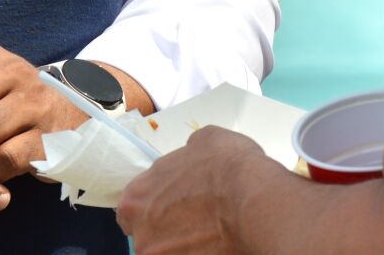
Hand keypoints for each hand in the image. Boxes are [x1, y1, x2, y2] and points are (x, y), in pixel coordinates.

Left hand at [117, 128, 271, 254]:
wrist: (253, 201)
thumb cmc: (226, 165)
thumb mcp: (203, 140)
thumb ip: (185, 155)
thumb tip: (192, 158)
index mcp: (136, 198)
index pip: (130, 210)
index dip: (151, 207)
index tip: (172, 207)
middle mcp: (141, 233)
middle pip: (147, 236)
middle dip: (166, 229)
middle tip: (194, 221)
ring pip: (167, 252)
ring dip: (183, 245)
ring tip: (209, 234)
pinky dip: (199, 253)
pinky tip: (217, 245)